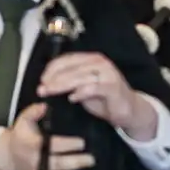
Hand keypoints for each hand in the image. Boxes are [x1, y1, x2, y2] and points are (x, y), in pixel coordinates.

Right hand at [0, 101, 94, 169]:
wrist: (3, 157)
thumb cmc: (18, 136)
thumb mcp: (23, 120)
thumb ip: (34, 111)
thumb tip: (45, 105)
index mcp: (34, 146)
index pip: (53, 145)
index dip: (68, 145)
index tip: (82, 143)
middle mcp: (37, 163)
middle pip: (59, 164)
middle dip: (76, 163)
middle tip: (91, 160)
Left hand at [37, 51, 156, 139]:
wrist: (127, 109)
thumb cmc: (103, 98)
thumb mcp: (82, 88)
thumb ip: (68, 84)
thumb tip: (46, 85)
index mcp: (91, 59)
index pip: (67, 59)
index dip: (52, 69)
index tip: (41, 80)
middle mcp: (99, 62)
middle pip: (71, 68)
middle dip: (53, 79)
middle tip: (41, 89)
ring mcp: (107, 73)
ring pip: (79, 77)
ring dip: (62, 85)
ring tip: (50, 92)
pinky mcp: (112, 86)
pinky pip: (93, 88)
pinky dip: (81, 92)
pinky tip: (72, 98)